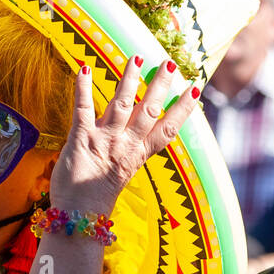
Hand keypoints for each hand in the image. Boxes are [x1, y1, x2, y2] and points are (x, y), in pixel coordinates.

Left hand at [49, 57, 199, 216]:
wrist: (78, 215)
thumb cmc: (98, 194)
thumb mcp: (124, 169)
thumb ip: (133, 145)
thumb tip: (143, 122)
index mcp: (138, 155)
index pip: (167, 129)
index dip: (182, 110)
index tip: (195, 90)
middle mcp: (125, 145)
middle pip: (148, 111)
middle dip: (160, 86)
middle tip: (170, 64)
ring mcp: (103, 141)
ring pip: (121, 105)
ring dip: (129, 80)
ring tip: (137, 58)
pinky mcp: (80, 139)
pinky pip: (83, 109)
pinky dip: (83, 89)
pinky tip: (85, 69)